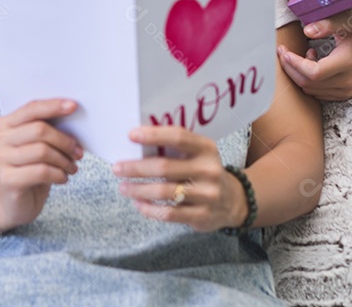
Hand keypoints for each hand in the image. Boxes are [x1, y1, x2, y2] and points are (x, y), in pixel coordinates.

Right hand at [0, 99, 83, 230]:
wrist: (11, 206)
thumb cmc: (28, 171)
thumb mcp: (35, 148)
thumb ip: (45, 131)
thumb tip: (72, 118)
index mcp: (3, 125)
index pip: (31, 109)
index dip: (53, 106)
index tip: (74, 106)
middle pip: (39, 130)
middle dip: (64, 141)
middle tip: (78, 152)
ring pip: (42, 151)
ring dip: (64, 160)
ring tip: (71, 168)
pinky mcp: (7, 180)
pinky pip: (42, 171)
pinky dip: (58, 174)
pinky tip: (62, 178)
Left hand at [112, 126, 246, 231]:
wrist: (234, 201)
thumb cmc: (204, 171)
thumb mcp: (198, 154)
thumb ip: (175, 148)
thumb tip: (136, 142)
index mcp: (206, 149)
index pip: (178, 137)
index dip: (153, 135)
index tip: (131, 135)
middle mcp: (209, 170)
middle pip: (164, 167)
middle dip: (136, 168)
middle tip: (117, 168)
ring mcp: (207, 195)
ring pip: (163, 192)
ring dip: (138, 189)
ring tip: (123, 187)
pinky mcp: (202, 216)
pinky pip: (169, 213)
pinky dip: (149, 209)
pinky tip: (138, 204)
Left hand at [278, 9, 351, 99]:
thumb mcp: (345, 19)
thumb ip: (326, 24)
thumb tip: (306, 31)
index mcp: (347, 63)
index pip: (314, 72)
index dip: (295, 64)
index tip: (284, 51)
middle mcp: (347, 82)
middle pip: (308, 83)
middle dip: (290, 68)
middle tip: (283, 52)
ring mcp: (345, 91)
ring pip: (309, 89)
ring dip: (299, 73)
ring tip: (307, 54)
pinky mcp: (342, 94)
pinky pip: (315, 92)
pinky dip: (308, 80)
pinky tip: (314, 63)